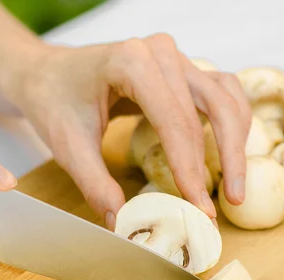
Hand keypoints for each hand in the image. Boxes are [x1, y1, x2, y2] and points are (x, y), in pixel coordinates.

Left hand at [0, 34, 251, 228]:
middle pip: (211, 106)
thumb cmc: (54, 101)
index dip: (190, 167)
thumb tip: (124, 223)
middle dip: (225, 158)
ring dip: (236, 142)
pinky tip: (228, 156)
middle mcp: (159, 51)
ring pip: (225, 97)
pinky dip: (230, 124)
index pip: (174, 120)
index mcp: (130, 61)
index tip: (199, 207)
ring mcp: (173, 57)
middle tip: (229, 202)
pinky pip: (220, 92)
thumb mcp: (69, 146)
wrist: (47, 74)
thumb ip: (96, 185)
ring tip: (235, 187)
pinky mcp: (180, 69)